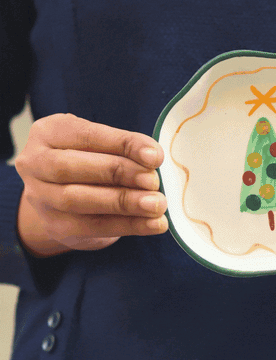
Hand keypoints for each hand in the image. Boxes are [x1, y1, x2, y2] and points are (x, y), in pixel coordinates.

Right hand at [15, 113, 168, 257]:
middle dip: (118, 173)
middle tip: (153, 181)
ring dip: (123, 202)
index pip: (86, 135)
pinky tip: (154, 224)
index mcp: (48, 133)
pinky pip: (92, 227)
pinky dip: (129, 225)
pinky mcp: (55, 226)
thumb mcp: (99, 146)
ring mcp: (40, 197)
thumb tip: (152, 158)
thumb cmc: (88, 163)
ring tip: (156, 204)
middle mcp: (35, 163)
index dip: (122, 144)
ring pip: (78, 200)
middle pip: (72, 168)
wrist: (63, 201)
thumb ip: (121, 149)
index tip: (154, 156)